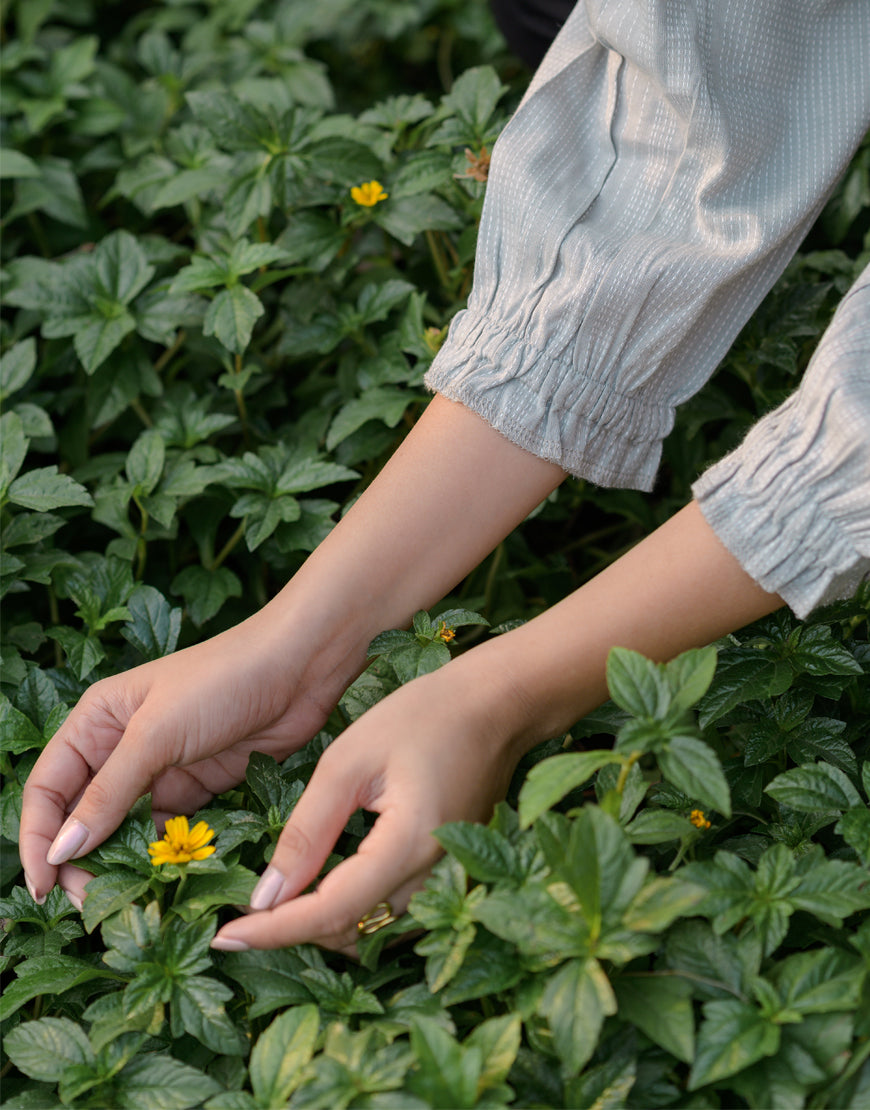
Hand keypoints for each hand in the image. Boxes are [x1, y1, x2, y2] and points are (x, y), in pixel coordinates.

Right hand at [19, 608, 355, 906]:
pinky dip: (161, 858)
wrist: (300, 668)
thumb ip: (109, 792)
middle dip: (79, 859)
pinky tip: (163, 881)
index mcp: (97, 721)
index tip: (42, 885)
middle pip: (82, 815)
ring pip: (124, 830)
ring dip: (120, 865)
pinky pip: (168, 833)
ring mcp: (161, 770)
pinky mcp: (198, 788)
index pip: (48, 787)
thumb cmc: (222, 680)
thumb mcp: (156, 733)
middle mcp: (121, 747)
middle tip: (90, 902)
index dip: (39, 837)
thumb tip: (62, 849)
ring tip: (125, 901)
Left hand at [209, 659, 521, 954]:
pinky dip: (352, 904)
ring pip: (373, 923)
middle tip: (242, 914)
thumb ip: (309, 830)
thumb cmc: (423, 716)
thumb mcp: (350, 761)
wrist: (497, 704)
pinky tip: (321, 880)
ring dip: (323, 919)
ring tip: (274, 899)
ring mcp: (446, 875)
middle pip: (352, 928)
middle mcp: (432, 875)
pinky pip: (393, 905)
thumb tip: (266, 895)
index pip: (331, 911)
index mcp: (406, 847)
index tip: (226, 937)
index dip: (275, 930)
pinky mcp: (448, 866)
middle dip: (294, 928)